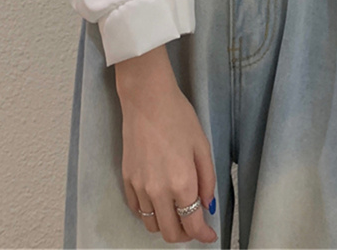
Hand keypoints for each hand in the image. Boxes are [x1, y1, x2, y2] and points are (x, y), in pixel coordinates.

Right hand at [116, 50, 217, 244]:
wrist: (147, 100)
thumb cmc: (179, 117)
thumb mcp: (202, 145)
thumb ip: (207, 179)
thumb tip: (207, 205)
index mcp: (182, 183)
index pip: (192, 224)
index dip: (203, 236)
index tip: (210, 236)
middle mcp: (158, 191)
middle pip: (170, 232)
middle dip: (186, 235)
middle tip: (196, 226)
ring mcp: (139, 188)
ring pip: (152, 225)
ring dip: (167, 225)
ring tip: (178, 213)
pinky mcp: (126, 181)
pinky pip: (138, 211)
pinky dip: (150, 213)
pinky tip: (160, 201)